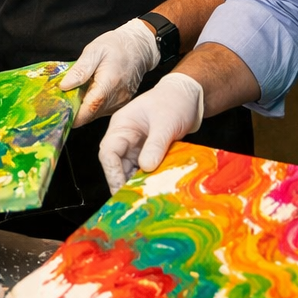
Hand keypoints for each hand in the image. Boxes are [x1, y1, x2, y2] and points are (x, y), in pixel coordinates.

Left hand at [58, 18, 160, 126]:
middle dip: (74, 113)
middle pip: (91, 114)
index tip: (60, 116)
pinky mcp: (121, 103)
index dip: (74, 116)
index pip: (90, 108)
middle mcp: (117, 97)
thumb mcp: (94, 51)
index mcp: (108, 84)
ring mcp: (120, 102)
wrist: (138, 47)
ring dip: (83, 109)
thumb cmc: (115, 46)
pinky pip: (103, 110)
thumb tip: (64, 86)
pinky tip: (85, 94)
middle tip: (59, 104)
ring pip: (96, 114)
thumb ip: (80, 70)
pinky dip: (92, 106)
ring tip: (71, 97)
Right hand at [98, 72, 203, 191]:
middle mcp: (125, 138)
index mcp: (121, 126)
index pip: (108, 152)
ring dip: (135, 182)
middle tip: (133, 200)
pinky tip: (154, 189)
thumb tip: (146, 167)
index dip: (112, 172)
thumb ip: (155, 145)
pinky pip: (143, 169)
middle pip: (116, 164)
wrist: (189, 97)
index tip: (120, 189)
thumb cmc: (174, 102)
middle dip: (122, 182)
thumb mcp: (165, 123)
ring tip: (144, 198)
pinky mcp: (148, 152)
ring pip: (129, 169)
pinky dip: (147, 179)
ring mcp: (136, 146)